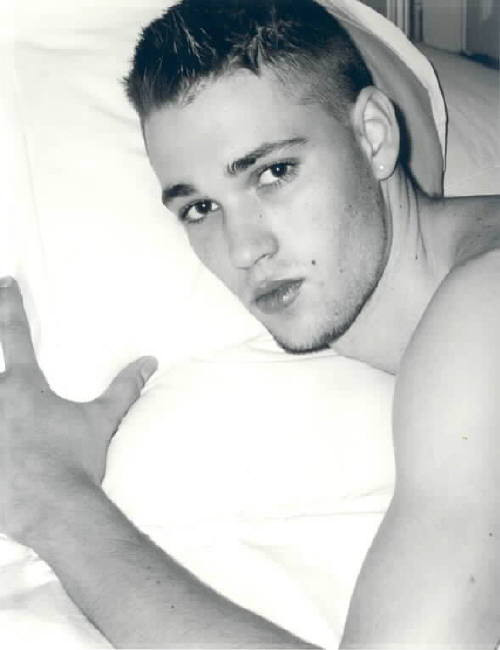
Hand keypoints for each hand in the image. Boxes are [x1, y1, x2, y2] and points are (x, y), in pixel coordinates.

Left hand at [0, 278, 156, 543]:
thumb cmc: (78, 460)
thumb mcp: (102, 420)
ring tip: (5, 419)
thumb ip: (125, 388)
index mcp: (23, 386)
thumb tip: (149, 361)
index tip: (5, 282)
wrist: (54, 507)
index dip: (9, 304)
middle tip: (2, 361)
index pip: (13, 333)